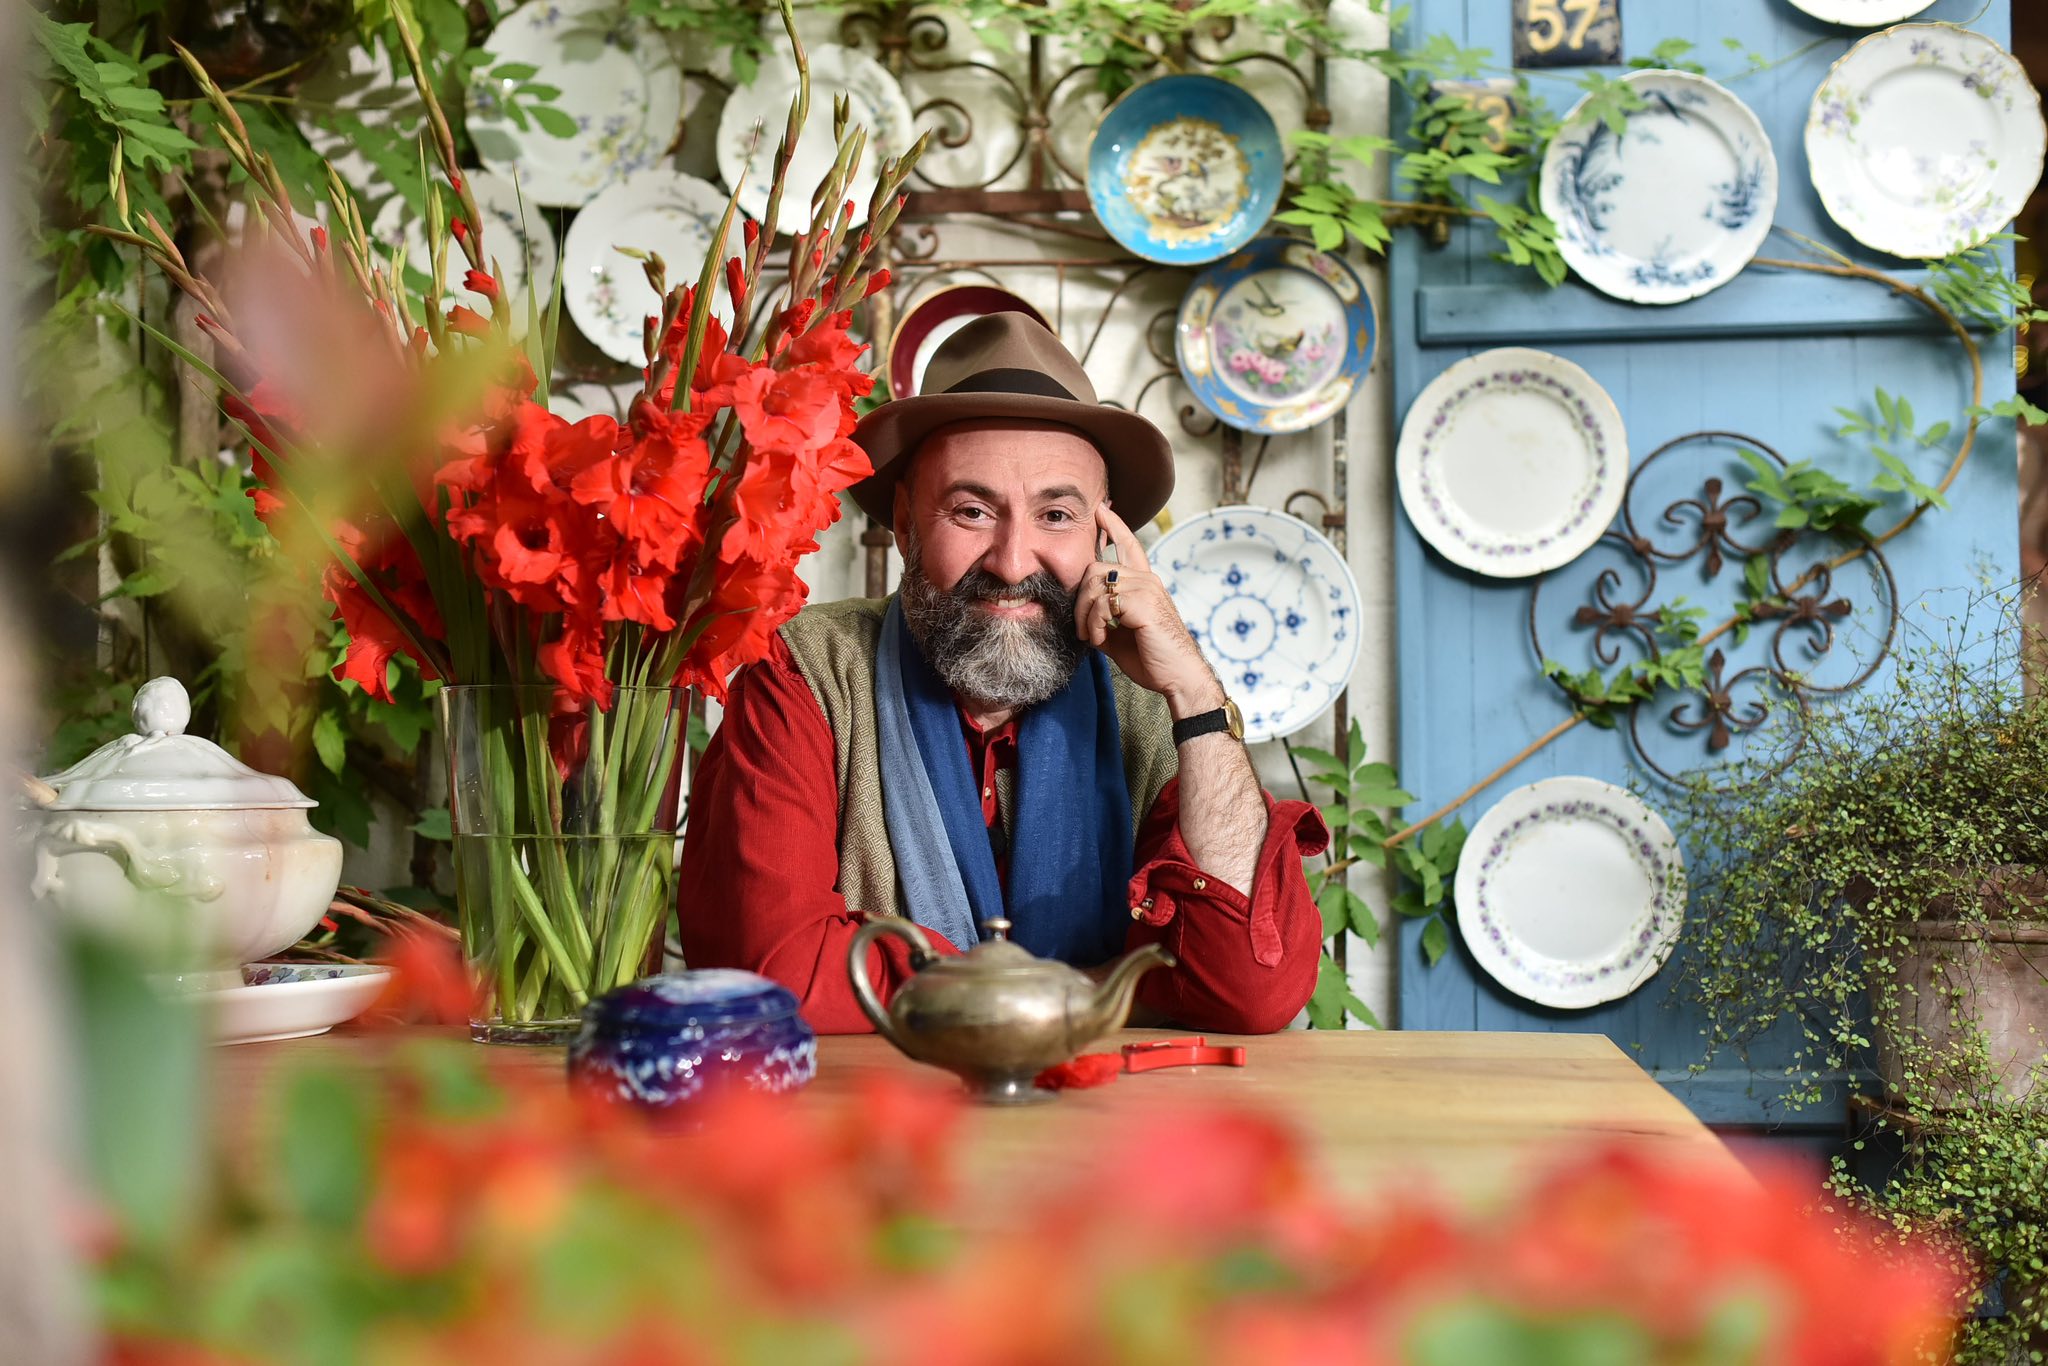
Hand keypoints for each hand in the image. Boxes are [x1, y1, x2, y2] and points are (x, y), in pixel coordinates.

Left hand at [1076, 503, 1223, 716]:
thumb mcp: (1119, 636)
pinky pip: (1102, 603)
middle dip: (1079, 599)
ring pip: (1095, 585)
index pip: (1128, 545)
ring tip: (1092, 637)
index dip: (1114, 525)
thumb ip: (1103, 619)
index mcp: (1144, 584)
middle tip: (1082, 628)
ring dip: (1084, 615)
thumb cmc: (1153, 659)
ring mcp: (1147, 589)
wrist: (1179, 678)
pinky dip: (1093, 624)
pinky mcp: (1143, 603)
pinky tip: (1100, 639)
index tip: (1101, 509)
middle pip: (1095, 568)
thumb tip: (1081, 617)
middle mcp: (1147, 580)